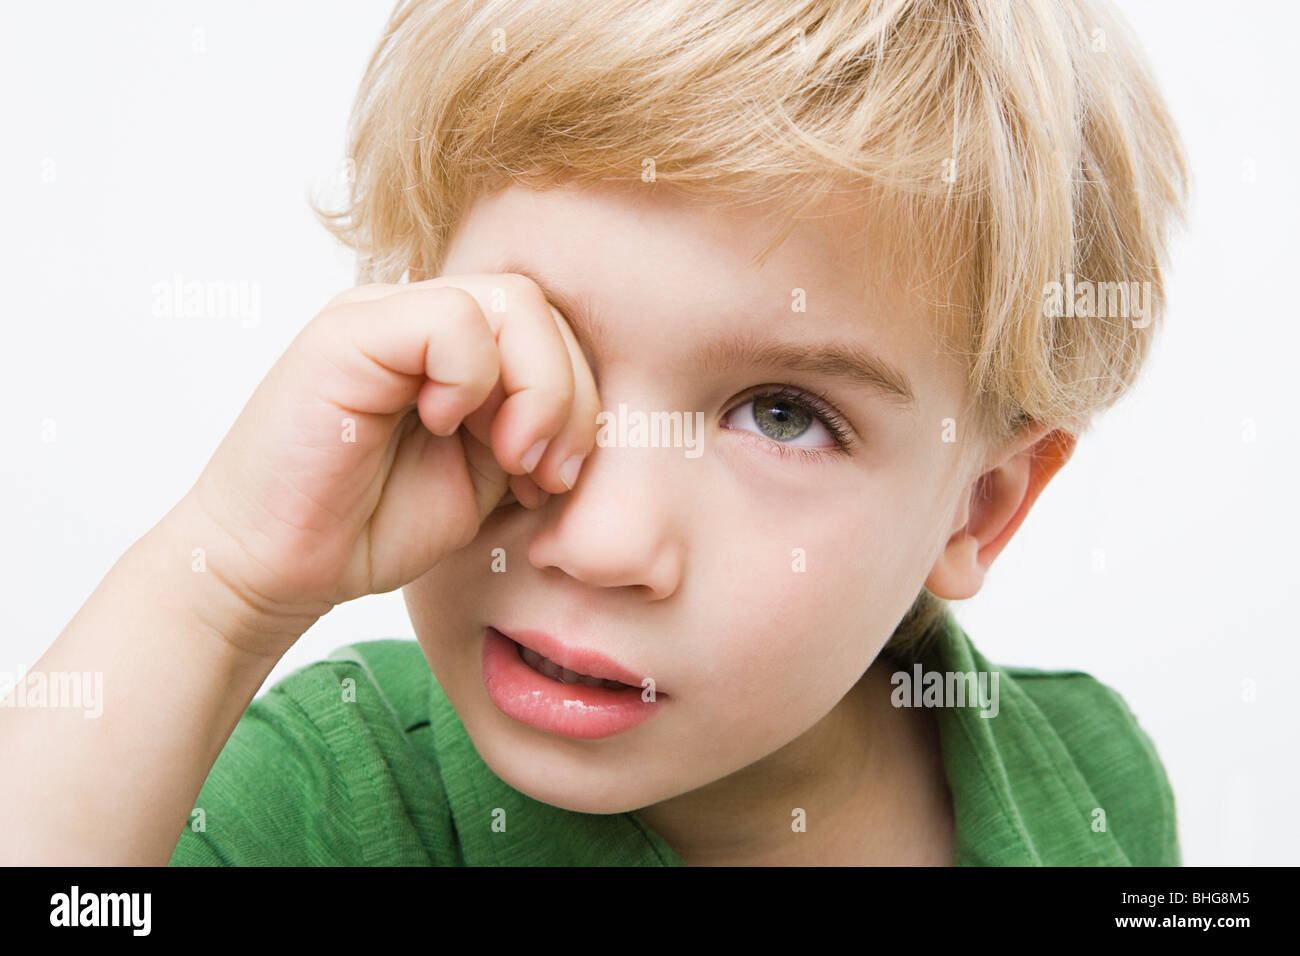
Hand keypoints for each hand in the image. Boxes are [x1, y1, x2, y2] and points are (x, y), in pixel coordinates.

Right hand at [178, 273, 599, 648]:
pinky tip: (441, 427)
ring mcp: (380, 316)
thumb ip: (532, 427)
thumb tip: (603, 410)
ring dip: (536, 390)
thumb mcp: (486, 475)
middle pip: (543, 308)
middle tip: (544, 472)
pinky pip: (451, 319)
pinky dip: (469, 379)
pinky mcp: (345, 333)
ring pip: (512, 301)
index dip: (580, 398)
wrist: (278, 567)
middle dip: (570, 398)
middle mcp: (419, 318)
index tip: (557, 478)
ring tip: (507, 457)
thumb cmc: (371, 524)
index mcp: (453, 348)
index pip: (553, 328)